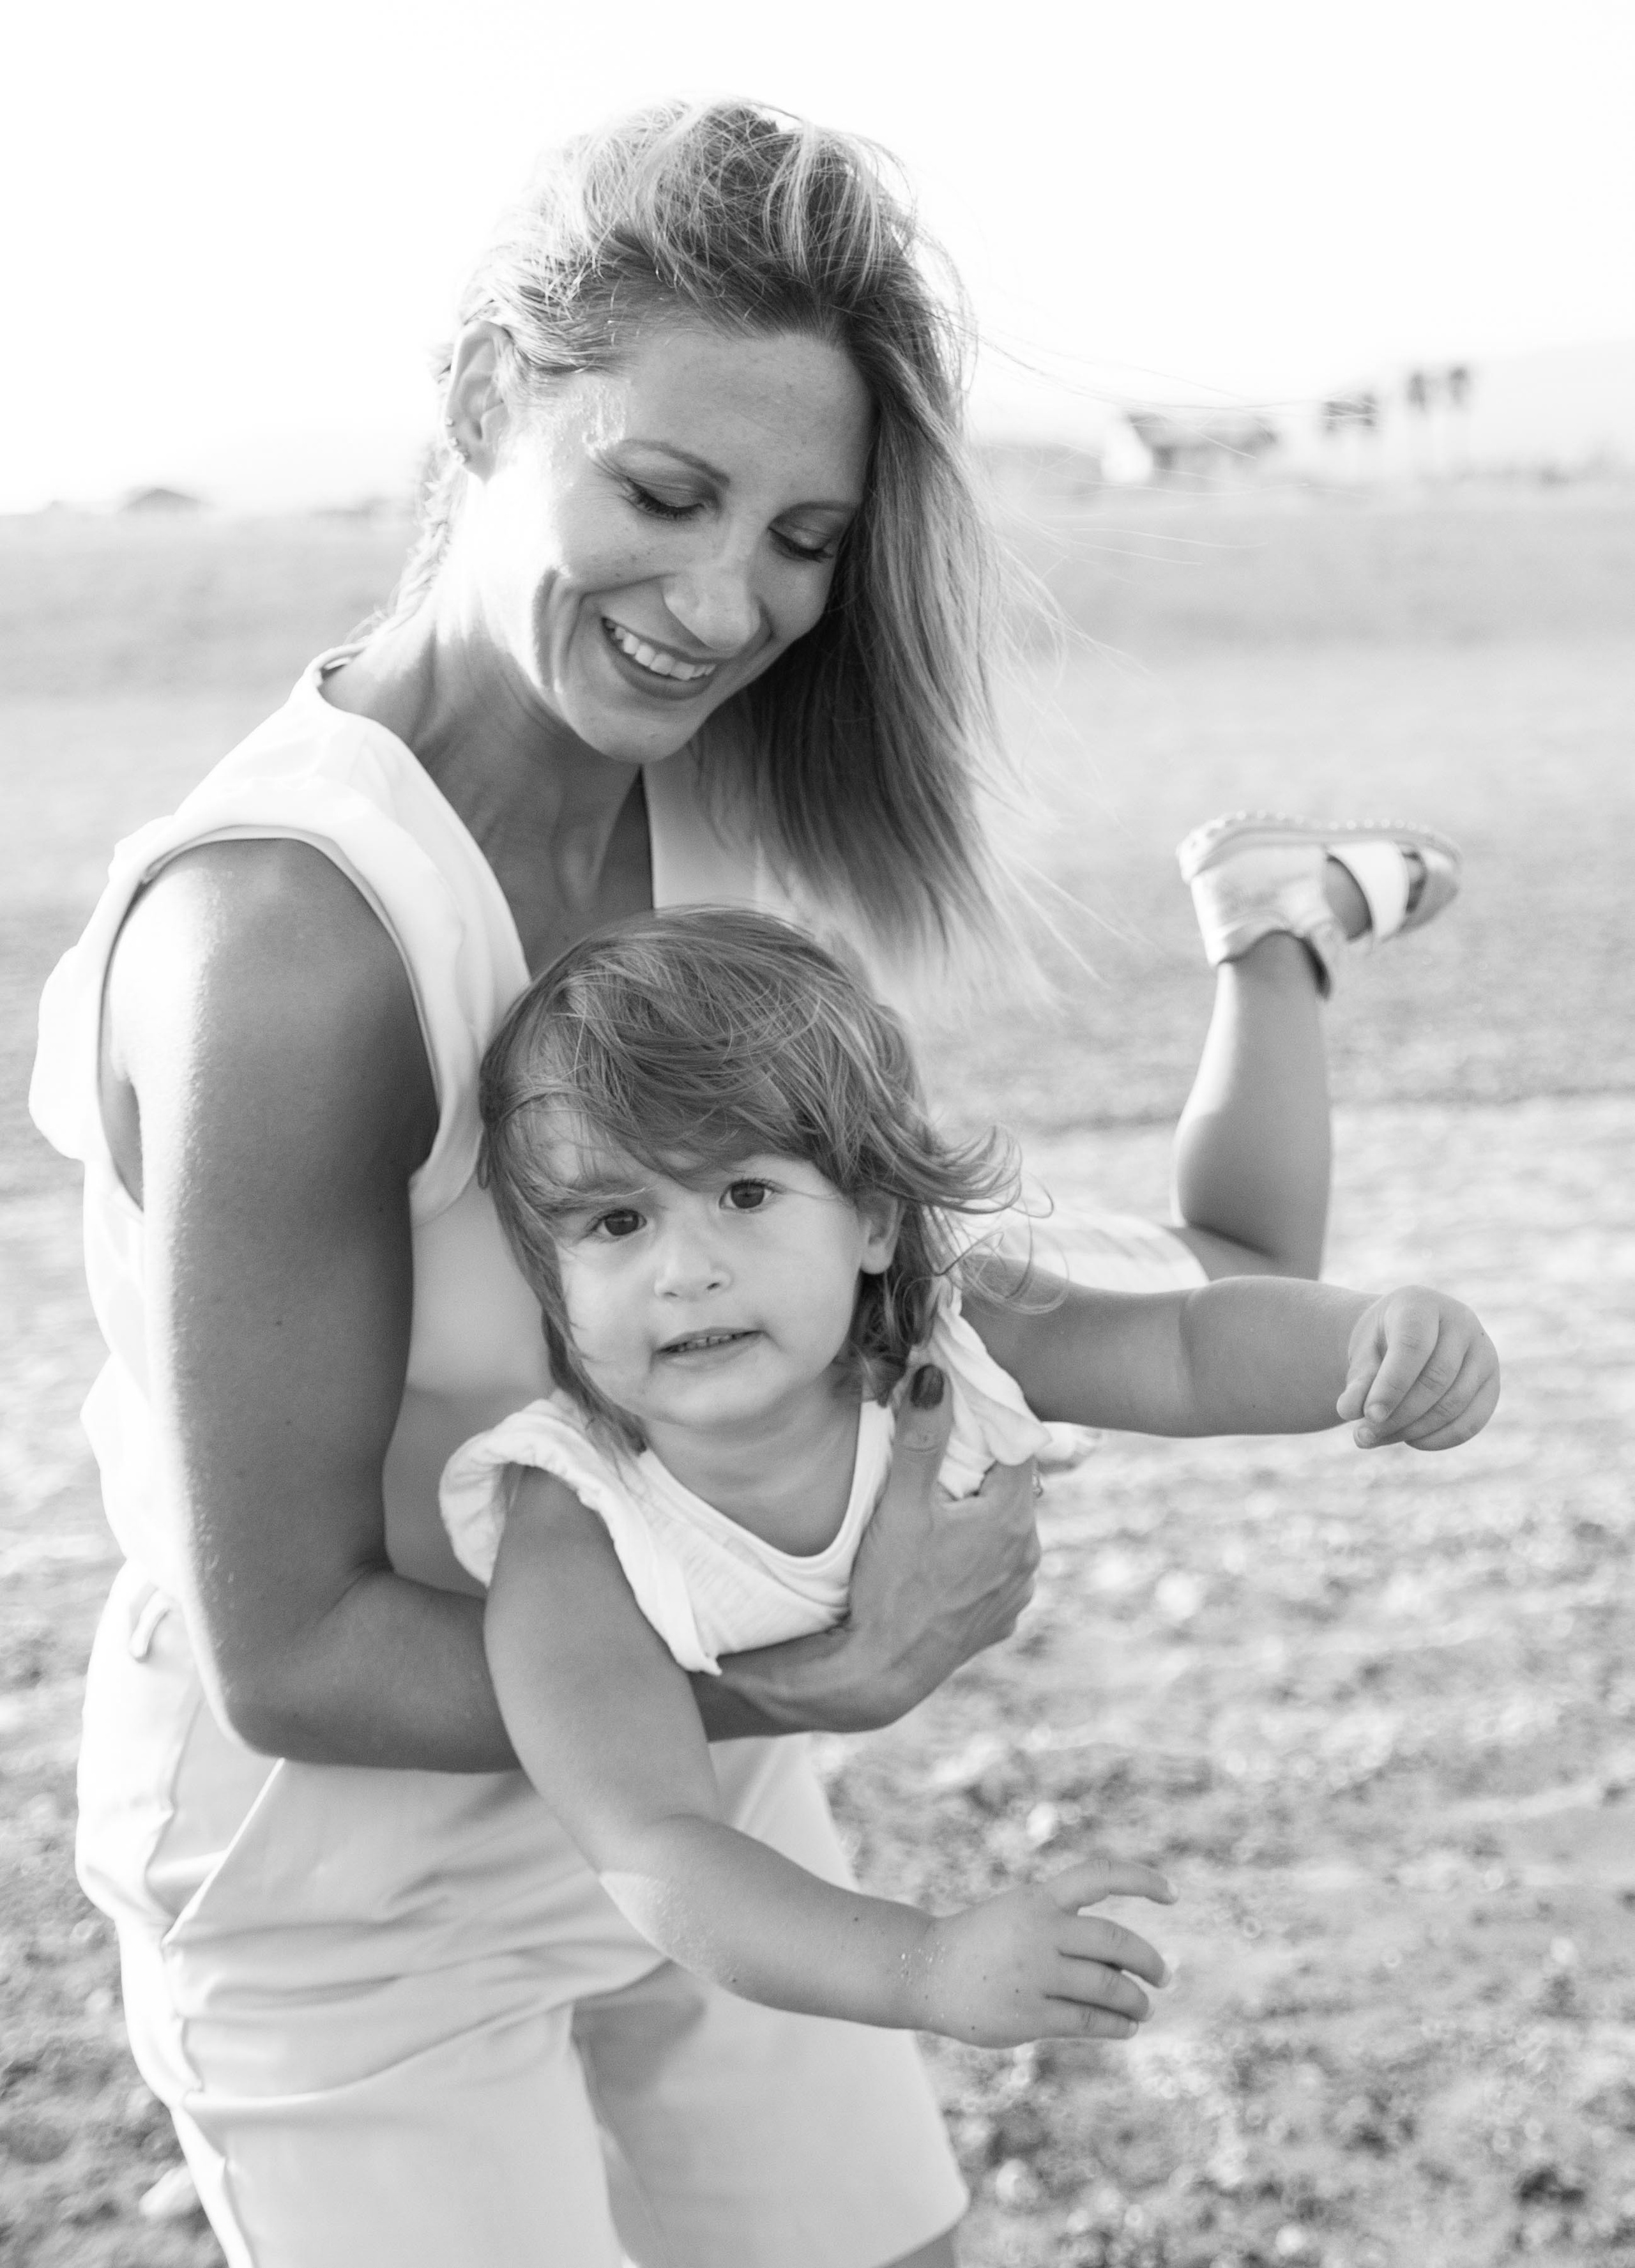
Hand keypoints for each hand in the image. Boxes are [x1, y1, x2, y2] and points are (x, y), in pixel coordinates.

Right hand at [841, 1361, 1040, 1723]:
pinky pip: (998, 1569)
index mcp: (1013, 1517)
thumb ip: (921, 1437)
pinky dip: (978, 1556)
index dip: (989, 1426)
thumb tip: (935, 1375)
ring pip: (1007, 1528)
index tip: (960, 1413)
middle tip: (940, 1460)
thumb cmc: (889, 1585)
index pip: (1017, 1446)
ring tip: (938, 1512)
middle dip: (981, 1470)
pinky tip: (942, 1559)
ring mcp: (1020, 1590)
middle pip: (1013, 1487)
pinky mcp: (1003, 1618)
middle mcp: (1030, 1553)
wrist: (882, 1671)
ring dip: (981, 1515)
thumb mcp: (901, 1504)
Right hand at [907, 1854, 1175, 2048]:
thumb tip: (1129, 1967)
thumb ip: (1069, 1933)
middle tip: (1164, 1977)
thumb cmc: (985, 1942)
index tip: (1173, 1894)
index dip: (1141, 1879)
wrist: (924, 1968)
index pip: (1099, 1874)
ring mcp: (1034, 1974)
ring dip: (1135, 2001)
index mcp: (1039, 1898)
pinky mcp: (1028, 2015)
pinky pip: (1088, 2022)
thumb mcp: (1022, 1917)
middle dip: (1149, 1961)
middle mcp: (1040, 1931)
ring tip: (1144, 2009)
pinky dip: (1115, 2026)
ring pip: (1107, 1988)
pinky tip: (1124, 2028)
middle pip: (1115, 1942)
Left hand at [1337, 1286, 1499, 1449]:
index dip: (1391, 1386)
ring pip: (1454, 1403)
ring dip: (1415, 1430)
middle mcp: (1461, 1322)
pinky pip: (1472, 1420)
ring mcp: (1483, 1351)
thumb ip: (1357, 1382)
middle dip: (1399, 1414)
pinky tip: (1411, 1440)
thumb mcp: (1362, 1355)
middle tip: (1365, 1435)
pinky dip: (1440, 1439)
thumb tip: (1349, 1412)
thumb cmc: (1380, 1345)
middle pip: (1436, 1378)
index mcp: (1422, 1304)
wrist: (1405, 1337)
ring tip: (1379, 1438)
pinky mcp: (1492, 1382)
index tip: (1369, 1416)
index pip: (1412, 1347)